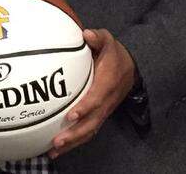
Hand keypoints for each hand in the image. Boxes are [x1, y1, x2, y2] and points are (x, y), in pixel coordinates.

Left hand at [48, 29, 135, 157]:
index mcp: (107, 83)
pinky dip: (75, 141)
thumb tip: (86, 34)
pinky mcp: (99, 116)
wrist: (131, 68)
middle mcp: (106, 101)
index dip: (85, 108)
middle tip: (58, 141)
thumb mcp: (108, 41)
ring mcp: (103, 111)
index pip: (96, 99)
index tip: (71, 115)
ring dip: (73, 142)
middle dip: (75, 134)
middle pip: (92, 122)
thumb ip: (98, 38)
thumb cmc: (114, 54)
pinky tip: (58, 148)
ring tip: (54, 151)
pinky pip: (88, 131)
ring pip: (90, 131)